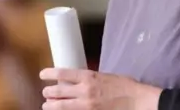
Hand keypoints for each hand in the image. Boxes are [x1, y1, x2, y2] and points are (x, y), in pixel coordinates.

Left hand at [39, 68, 161, 109]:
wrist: (137, 102)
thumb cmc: (124, 87)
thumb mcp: (105, 77)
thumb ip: (90, 79)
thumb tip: (77, 80)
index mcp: (89, 77)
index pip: (62, 73)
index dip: (49, 73)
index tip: (42, 74)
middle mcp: (84, 91)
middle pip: (57, 91)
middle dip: (48, 92)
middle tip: (45, 93)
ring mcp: (86, 106)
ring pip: (60, 106)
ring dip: (51, 105)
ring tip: (47, 105)